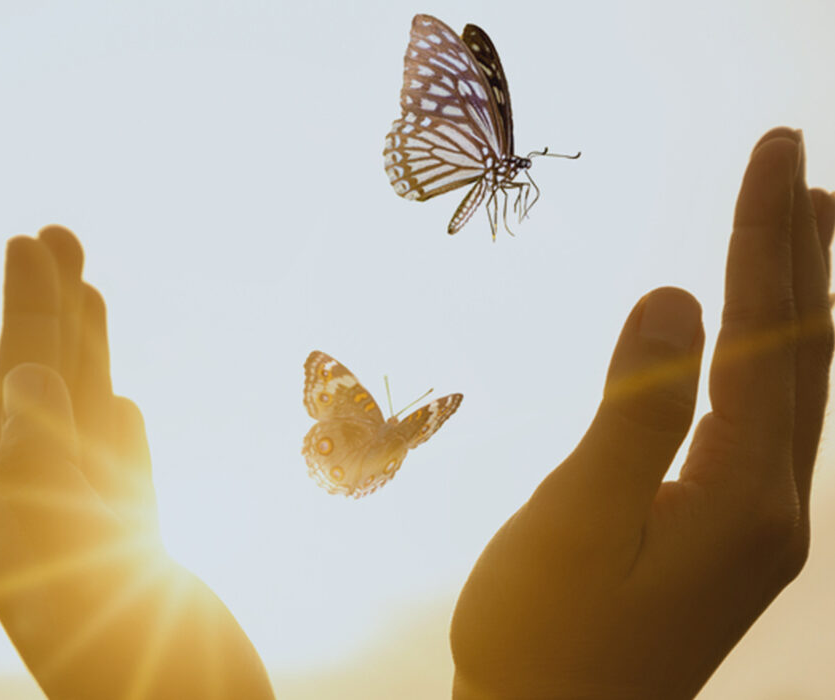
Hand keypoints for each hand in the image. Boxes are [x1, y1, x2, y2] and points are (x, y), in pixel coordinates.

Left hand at [0, 227, 273, 699]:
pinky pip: (122, 474)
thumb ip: (41, 475)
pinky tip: (117, 399)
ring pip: (86, 427)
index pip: (17, 393)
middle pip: (46, 393)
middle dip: (50, 311)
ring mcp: (97, 535)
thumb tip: (21, 372)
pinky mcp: (139, 556)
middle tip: (55, 233)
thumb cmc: (143, 682)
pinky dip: (118, 429)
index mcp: (18, 521)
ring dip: (83, 356)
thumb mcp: (75, 571)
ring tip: (87, 291)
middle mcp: (48, 519)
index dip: (25, 315)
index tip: (32, 243)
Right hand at [450, 128, 834, 699]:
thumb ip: (635, 407)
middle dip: (797, 254)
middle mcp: (770, 507)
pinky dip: (768, 361)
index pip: (768, 336)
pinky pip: (763, 425)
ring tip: (804, 232)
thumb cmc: (545, 631)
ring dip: (797, 304)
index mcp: (742, 495)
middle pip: (803, 356)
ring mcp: (752, 526)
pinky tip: (757, 351)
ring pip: (792, 390)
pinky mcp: (723, 538)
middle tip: (798, 167)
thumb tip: (675, 297)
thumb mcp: (580, 517)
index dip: (765, 237)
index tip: (773, 151)